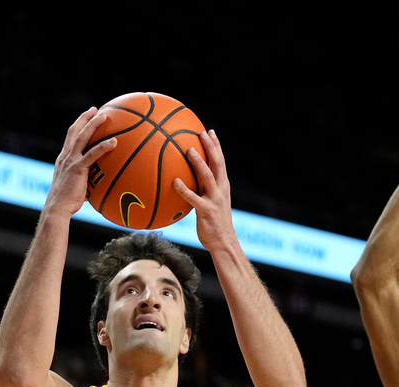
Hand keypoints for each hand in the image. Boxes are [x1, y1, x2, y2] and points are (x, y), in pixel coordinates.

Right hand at [43, 108, 116, 219]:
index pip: (70, 137)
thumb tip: (101, 184)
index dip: (78, 125)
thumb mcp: (76, 187)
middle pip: (74, 131)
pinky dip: (103, 146)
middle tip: (95, 109)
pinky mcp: (77, 169)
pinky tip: (115, 142)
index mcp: (64, 159)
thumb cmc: (67, 203)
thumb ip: (87, 180)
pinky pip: (92, 155)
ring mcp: (70, 161)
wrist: (57, 208)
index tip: (87, 117)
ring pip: (82, 137)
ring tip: (104, 116)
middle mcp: (65, 156)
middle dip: (85, 118)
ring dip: (94, 125)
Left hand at [173, 130, 234, 250]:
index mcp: (223, 186)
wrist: (224, 243)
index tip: (210, 131)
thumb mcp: (212, 204)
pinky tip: (174, 182)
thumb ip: (203, 191)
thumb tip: (187, 182)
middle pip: (217, 163)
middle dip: (211, 147)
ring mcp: (215, 200)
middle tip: (201, 132)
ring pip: (207, 176)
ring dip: (199, 162)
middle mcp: (221, 190)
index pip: (221, 162)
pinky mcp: (206, 211)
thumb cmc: (215, 224)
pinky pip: (193, 198)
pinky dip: (184, 189)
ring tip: (189, 150)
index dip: (216, 146)